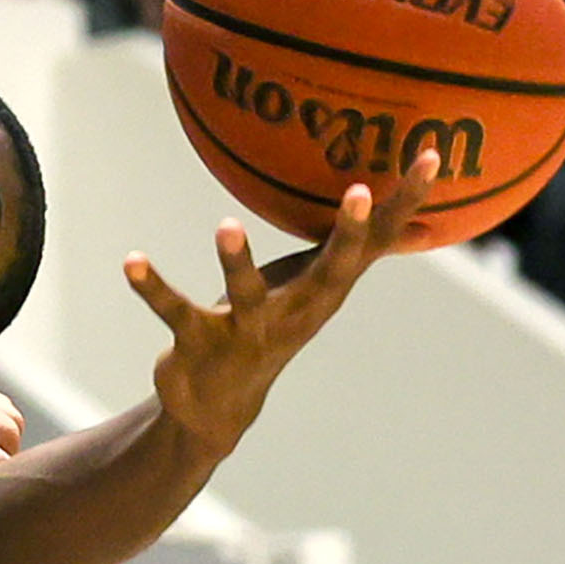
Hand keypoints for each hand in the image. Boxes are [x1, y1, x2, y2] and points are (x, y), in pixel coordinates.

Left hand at [127, 150, 437, 460]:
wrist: (218, 407)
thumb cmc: (274, 326)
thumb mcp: (317, 287)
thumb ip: (356, 249)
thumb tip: (415, 215)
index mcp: (326, 290)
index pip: (378, 241)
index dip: (407, 202)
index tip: (433, 156)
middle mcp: (296, 311)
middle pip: (332, 271)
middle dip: (349, 233)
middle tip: (362, 191)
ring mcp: (247, 329)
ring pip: (246, 294)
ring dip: (236, 261)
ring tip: (226, 224)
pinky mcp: (199, 343)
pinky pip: (173, 310)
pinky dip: (151, 286)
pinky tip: (131, 260)